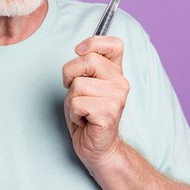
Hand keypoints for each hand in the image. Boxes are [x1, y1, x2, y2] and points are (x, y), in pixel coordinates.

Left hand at [62, 37, 129, 168]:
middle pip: (87, 60)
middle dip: (69, 74)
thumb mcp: (85, 84)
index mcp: (116, 72)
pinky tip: (83, 120)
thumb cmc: (87, 114)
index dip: (93, 42)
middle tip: (71, 89)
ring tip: (81, 110)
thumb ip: (86, 67)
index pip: (114, 44)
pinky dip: (73, 113)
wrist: (97, 147)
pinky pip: (77, 103)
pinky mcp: (108, 112)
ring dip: (71, 100)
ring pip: (77, 85)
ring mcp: (117, 97)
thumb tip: (80, 50)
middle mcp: (120, 82)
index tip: (79, 51)